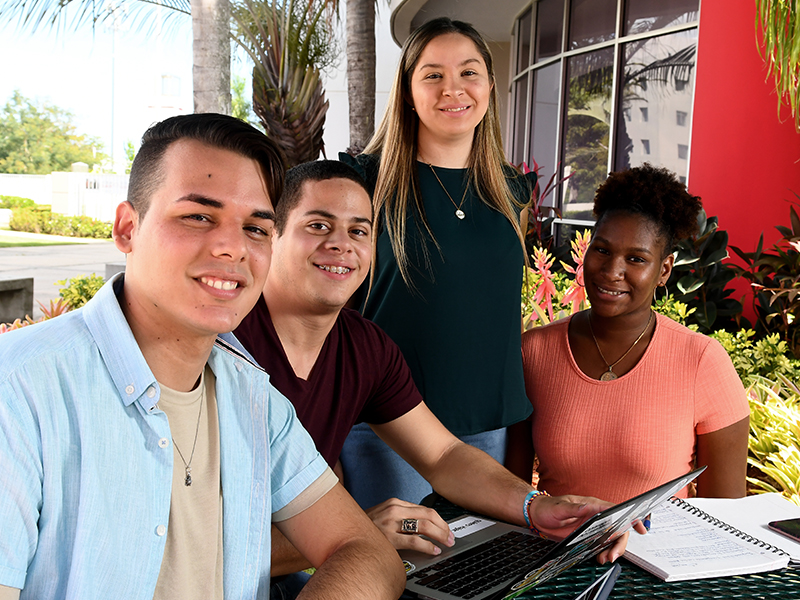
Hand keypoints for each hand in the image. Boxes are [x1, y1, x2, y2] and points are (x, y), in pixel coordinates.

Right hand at [366, 498, 454, 554]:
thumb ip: (400, 516)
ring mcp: (391, 523)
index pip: (424, 509)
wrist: (344, 530)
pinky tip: (434, 550)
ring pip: (424, 525)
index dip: (439, 520)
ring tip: (446, 542)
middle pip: (428, 515)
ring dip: (440, 535)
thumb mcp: (383, 515)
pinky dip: (428, 546)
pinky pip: (414, 541)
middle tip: (451, 536)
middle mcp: (394, 510)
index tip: (446, 528)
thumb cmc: (366, 527)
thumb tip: (422, 525)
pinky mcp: (388, 537)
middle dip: (443, 527)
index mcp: (394, 503)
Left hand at [527, 494, 647, 562]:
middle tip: (613, 555)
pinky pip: (602, 545)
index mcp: (592, 505)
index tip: (639, 526)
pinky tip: (600, 558)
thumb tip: (589, 506)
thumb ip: (574, 508)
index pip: (616, 510)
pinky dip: (604, 553)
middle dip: (619, 543)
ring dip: (612, 550)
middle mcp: (595, 515)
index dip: (630, 517)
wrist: (537, 516)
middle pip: (617, 528)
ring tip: (605, 559)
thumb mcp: (559, 507)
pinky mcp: (588, 536)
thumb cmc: (548, 507)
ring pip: (611, 539)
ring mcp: (593, 527)